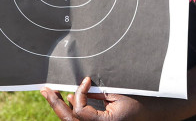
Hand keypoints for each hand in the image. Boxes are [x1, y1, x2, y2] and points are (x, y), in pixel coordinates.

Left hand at [40, 77, 160, 120]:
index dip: (79, 93)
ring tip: (49, 94)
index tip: (86, 79)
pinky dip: (70, 111)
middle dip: (55, 104)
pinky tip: (64, 100)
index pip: (80, 111)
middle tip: (45, 90)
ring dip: (60, 108)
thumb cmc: (137, 104)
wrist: (150, 115)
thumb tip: (79, 90)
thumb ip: (97, 94)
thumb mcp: (118, 96)